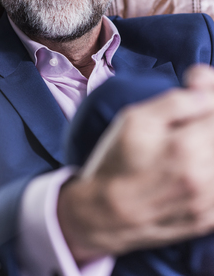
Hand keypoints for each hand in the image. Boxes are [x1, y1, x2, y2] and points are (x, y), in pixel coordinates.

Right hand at [58, 65, 213, 263]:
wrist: (106, 213)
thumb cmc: (117, 162)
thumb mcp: (135, 120)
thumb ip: (176, 102)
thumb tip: (206, 93)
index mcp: (186, 147)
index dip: (209, 100)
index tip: (199, 97)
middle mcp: (202, 176)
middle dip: (207, 125)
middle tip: (185, 128)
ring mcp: (207, 201)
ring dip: (207, 148)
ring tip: (188, 147)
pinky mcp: (207, 218)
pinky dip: (208, 172)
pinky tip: (191, 170)